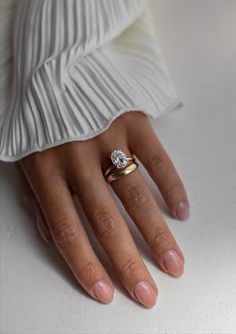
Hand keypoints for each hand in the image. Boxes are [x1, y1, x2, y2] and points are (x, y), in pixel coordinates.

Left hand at [15, 111, 188, 307]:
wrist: (54, 66)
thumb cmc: (38, 120)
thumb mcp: (24, 158)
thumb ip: (36, 199)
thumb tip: (55, 239)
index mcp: (45, 169)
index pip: (66, 229)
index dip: (85, 265)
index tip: (106, 293)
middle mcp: (77, 157)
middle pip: (105, 219)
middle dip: (128, 262)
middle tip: (148, 293)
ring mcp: (107, 137)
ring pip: (135, 194)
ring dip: (156, 233)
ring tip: (173, 262)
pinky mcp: (131, 120)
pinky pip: (156, 157)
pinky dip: (171, 185)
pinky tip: (181, 212)